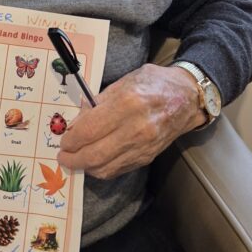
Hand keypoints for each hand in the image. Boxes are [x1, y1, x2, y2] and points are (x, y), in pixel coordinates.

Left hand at [57, 63, 206, 178]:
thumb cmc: (155, 83)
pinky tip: (94, 162)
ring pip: (105, 167)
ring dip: (85, 166)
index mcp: (128, 103)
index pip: (89, 130)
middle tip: (63, 156)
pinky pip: (118, 169)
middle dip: (73, 158)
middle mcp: (136, 128)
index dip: (71, 139)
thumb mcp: (124, 81)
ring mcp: (143, 146)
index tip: (63, 140)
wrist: (188, 98)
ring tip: (75, 160)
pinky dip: (101, 169)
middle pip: (94, 154)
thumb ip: (98, 102)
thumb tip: (76, 122)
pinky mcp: (147, 157)